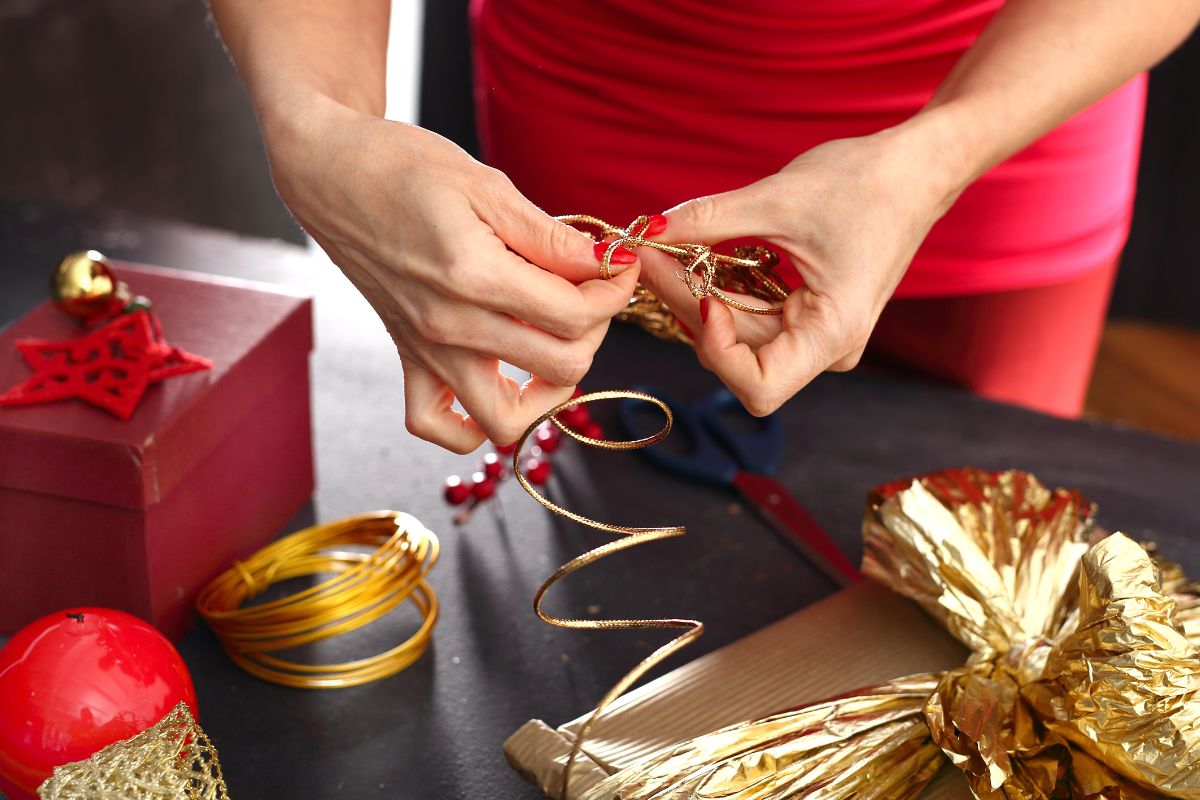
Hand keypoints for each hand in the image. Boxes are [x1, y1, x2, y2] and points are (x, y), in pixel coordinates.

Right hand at [262, 97, 638, 451]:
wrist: (332, 174)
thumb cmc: (404, 168)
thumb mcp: (489, 187)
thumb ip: (552, 238)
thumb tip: (605, 265)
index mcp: (475, 277)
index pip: (575, 315)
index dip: (613, 291)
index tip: (618, 265)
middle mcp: (450, 326)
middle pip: (560, 366)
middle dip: (595, 329)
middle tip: (591, 291)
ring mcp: (426, 349)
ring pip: (506, 420)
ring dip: (547, 393)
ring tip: (555, 345)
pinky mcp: (407, 356)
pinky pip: (435, 424)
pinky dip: (469, 426)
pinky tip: (497, 385)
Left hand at [638, 125, 961, 415]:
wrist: (918, 167)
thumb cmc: (867, 182)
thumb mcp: (779, 198)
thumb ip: (709, 220)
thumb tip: (648, 230)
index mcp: (833, 334)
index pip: (757, 387)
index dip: (716, 349)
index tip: (698, 292)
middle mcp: (827, 348)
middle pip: (738, 355)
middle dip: (689, 305)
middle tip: (647, 253)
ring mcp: (818, 336)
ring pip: (739, 337)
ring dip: (699, 296)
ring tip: (664, 249)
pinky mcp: (809, 317)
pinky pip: (753, 317)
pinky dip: (722, 290)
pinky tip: (696, 257)